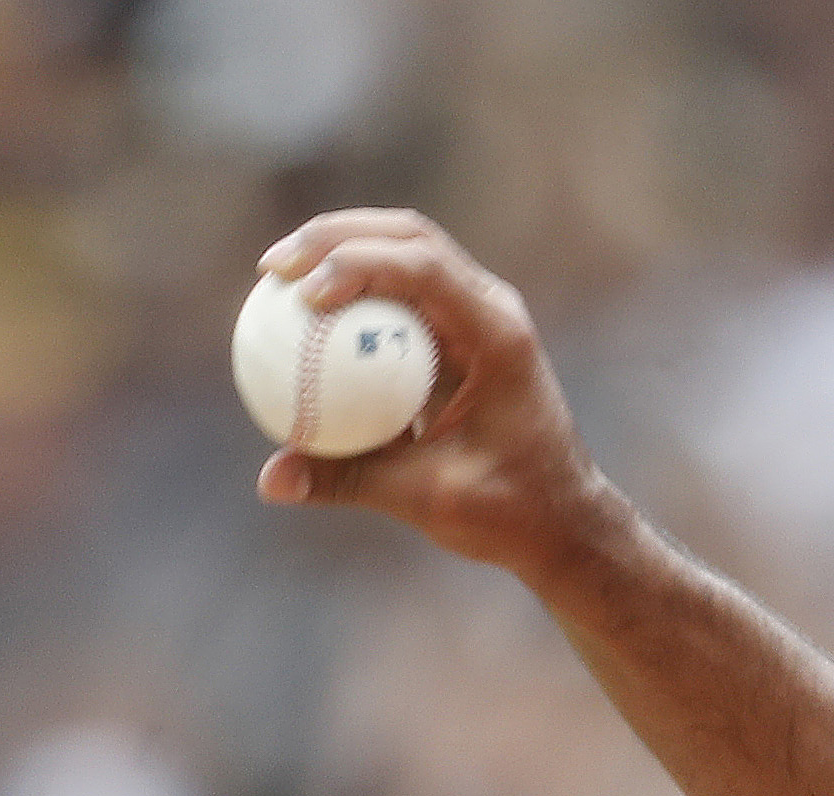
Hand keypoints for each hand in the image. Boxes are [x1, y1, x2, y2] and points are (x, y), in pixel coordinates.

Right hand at [250, 212, 614, 576]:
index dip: (359, 264)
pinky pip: (399, 293)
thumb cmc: (513, 511)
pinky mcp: (459, 332)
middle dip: (334, 237)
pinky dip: (353, 290)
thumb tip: (270, 481)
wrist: (564, 520)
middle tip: (272, 268)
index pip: (425, 268)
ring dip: (339, 250)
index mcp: (499, 338)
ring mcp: (478, 316)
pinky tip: (301, 312)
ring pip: (404, 251)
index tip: (303, 294)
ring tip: (275, 275)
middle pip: (409, 237)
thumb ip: (350, 481)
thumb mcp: (431, 498)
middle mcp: (492, 312)